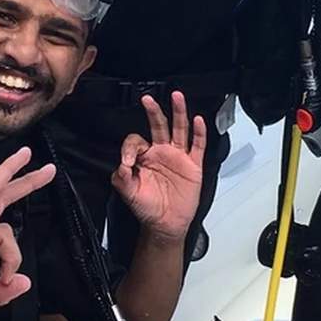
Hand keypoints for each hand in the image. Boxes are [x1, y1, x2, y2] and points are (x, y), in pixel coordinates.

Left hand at [112, 91, 206, 243]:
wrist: (165, 224)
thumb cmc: (147, 208)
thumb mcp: (128, 193)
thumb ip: (121, 178)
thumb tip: (122, 164)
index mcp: (144, 157)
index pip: (136, 141)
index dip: (131, 147)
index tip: (127, 161)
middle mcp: (161, 152)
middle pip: (159, 125)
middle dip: (154, 111)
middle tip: (148, 99)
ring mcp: (178, 157)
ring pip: (179, 129)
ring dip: (178, 112)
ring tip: (176, 97)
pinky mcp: (193, 165)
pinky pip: (197, 145)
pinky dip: (199, 132)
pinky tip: (198, 120)